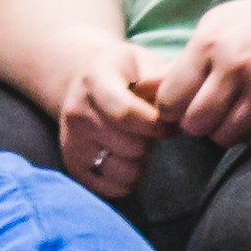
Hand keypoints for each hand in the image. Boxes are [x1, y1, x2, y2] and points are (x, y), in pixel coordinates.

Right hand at [56, 39, 171, 198]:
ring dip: (140, 160)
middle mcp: (77, 112)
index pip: (126, 113)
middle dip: (150, 141)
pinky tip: (125, 157)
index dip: (157, 125)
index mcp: (95, 80)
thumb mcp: (144, 61)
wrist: (82, 83)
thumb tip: (178, 102)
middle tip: (150, 130)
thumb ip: (163, 78)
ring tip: (136, 141)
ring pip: (125, 171)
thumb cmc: (123, 73)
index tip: (170, 124)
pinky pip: (114, 189)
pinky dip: (128, 180)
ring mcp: (72, 141)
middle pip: (131, 146)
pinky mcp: (73, 166)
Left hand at [155, 0, 250, 148]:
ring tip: (230, 115)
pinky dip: (250, 135)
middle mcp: (235, 64)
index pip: (171, 99)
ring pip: (226, 136)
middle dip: (196, 126)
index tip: (182, 106)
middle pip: (196, 124)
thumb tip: (139, 90)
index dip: (171, 110)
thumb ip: (181, 61)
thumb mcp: (214, 28)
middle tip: (207, 114)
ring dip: (224, 133)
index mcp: (209, 43)